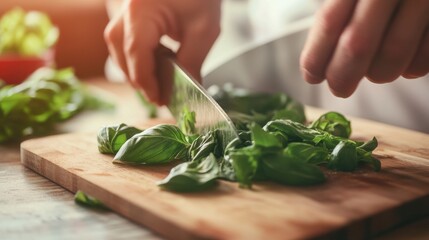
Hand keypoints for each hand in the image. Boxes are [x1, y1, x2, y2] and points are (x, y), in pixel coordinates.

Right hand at [104, 0, 220, 104]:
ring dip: (137, 69)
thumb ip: (193, 61)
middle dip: (140, 80)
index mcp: (141, 11)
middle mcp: (125, 11)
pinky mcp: (129, 15)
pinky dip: (138, 57)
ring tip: (159, 81)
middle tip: (161, 96)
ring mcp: (124, 12)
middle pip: (122, 55)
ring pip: (119, 51)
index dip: (147, 82)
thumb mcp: (204, 29)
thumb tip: (187, 89)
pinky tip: (157, 62)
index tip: (159, 99)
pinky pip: (124, 42)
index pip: (137, 54)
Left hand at [300, 0, 428, 96]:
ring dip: (378, 73)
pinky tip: (403, 60)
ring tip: (374, 69)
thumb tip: (316, 61)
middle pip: (357, 46)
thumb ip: (338, 13)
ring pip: (392, 57)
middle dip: (342, 76)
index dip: (316, 56)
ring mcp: (424, 2)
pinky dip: (411, 68)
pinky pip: (425, 58)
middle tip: (339, 87)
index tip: (312, 74)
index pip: (329, 23)